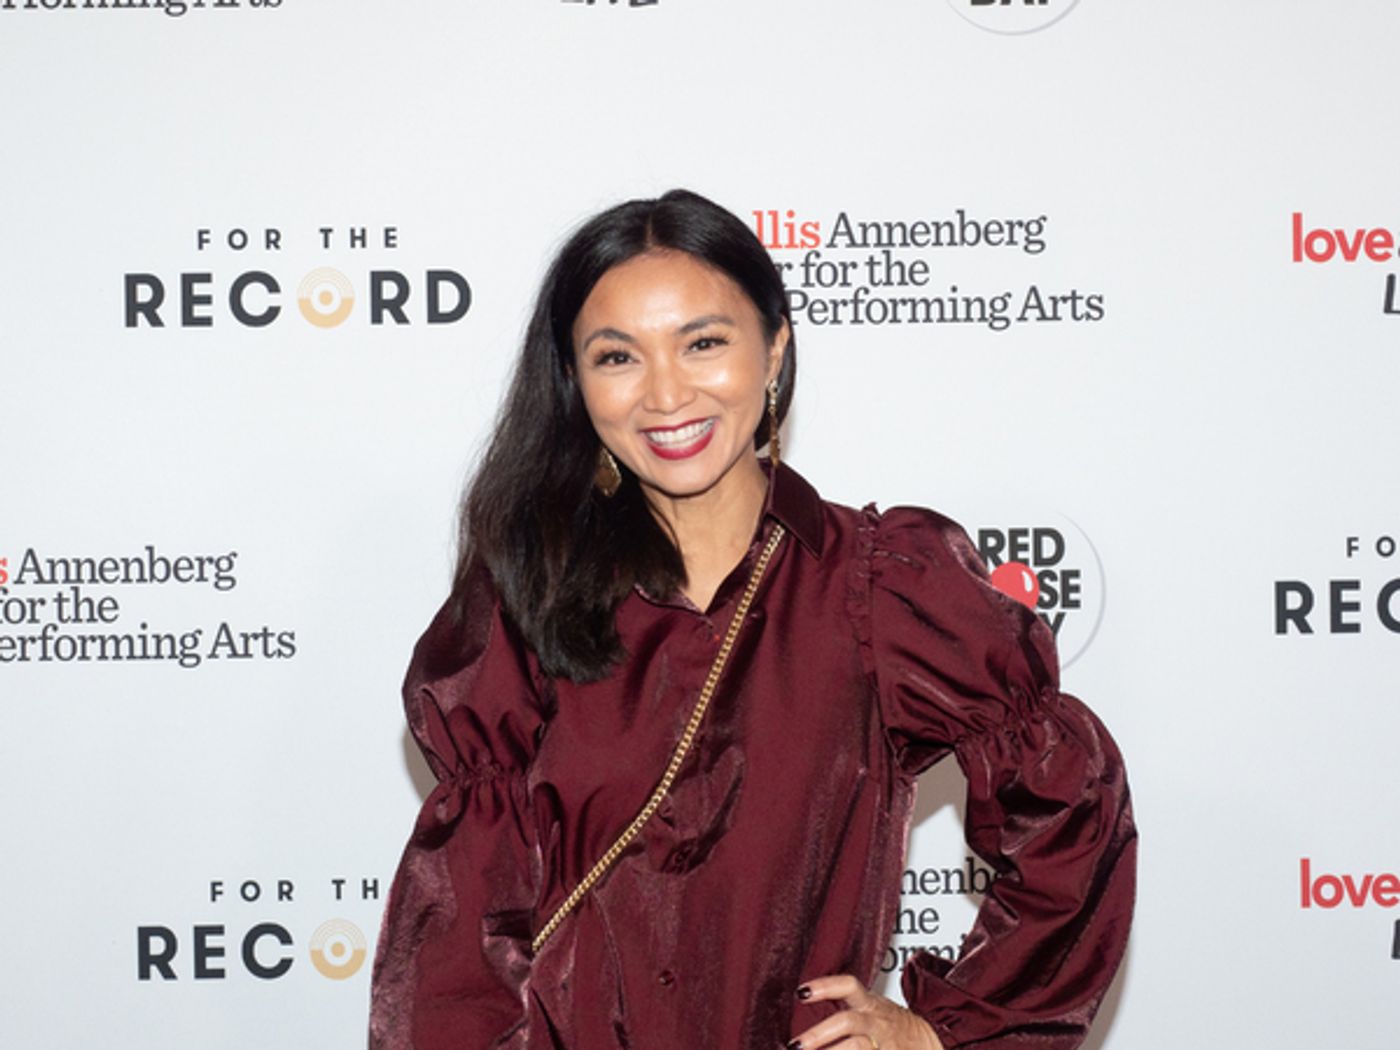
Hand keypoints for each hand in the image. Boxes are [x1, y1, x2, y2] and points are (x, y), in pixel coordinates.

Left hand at [786, 974, 944, 1049]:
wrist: (931, 1042)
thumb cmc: (893, 1026)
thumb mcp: (873, 1009)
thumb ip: (847, 1008)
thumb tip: (805, 1005)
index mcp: (871, 1005)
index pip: (849, 986)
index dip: (825, 986)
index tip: (801, 992)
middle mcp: (877, 1023)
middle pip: (848, 1022)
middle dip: (819, 1034)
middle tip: (796, 1046)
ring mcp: (884, 1044)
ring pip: (857, 1048)